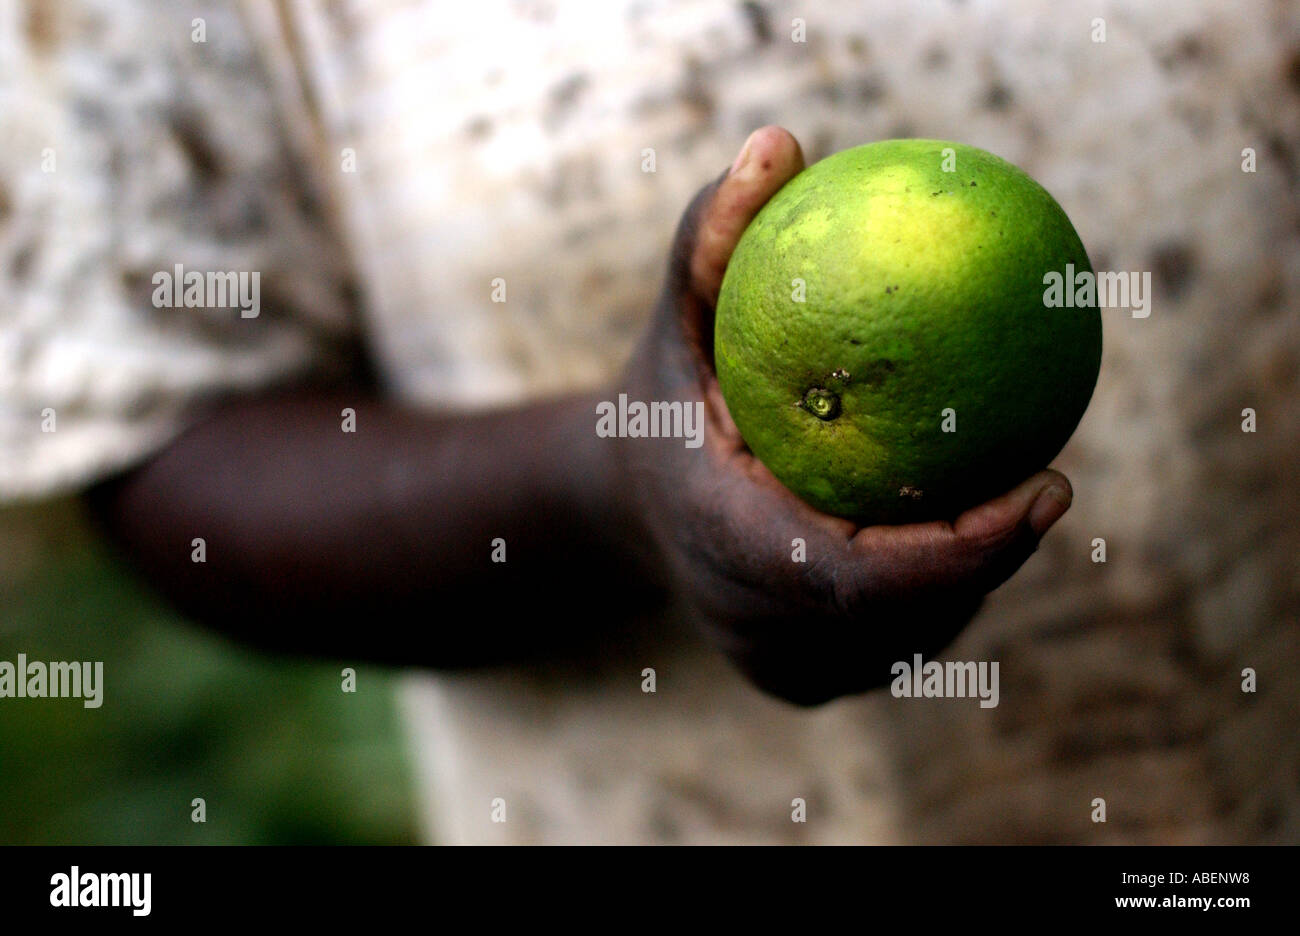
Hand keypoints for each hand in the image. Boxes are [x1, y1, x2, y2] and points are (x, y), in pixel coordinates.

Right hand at [619, 127, 1073, 705]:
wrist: (618, 504)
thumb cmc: (659, 397)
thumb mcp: (674, 312)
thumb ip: (711, 236)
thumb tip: (781, 143)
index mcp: (726, 543)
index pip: (865, 575)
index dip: (969, 550)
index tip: (1051, 487)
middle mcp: (754, 626)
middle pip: (907, 616)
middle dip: (987, 558)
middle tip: (1044, 486)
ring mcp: (776, 665)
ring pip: (910, 639)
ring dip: (967, 581)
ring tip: (1004, 511)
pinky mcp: (795, 682)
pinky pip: (893, 648)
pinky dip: (934, 601)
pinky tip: (952, 544)